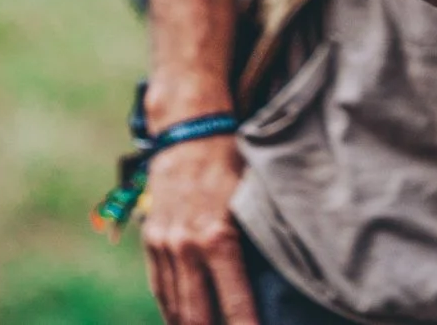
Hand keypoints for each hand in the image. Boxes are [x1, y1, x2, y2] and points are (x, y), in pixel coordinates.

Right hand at [141, 131, 257, 324]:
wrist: (189, 130)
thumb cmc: (231, 162)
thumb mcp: (253, 199)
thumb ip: (260, 241)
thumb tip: (284, 279)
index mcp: (218, 238)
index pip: (235, 306)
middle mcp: (187, 247)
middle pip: (198, 317)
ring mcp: (164, 245)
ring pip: (176, 309)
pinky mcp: (151, 240)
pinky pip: (161, 289)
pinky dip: (173, 311)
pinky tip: (185, 322)